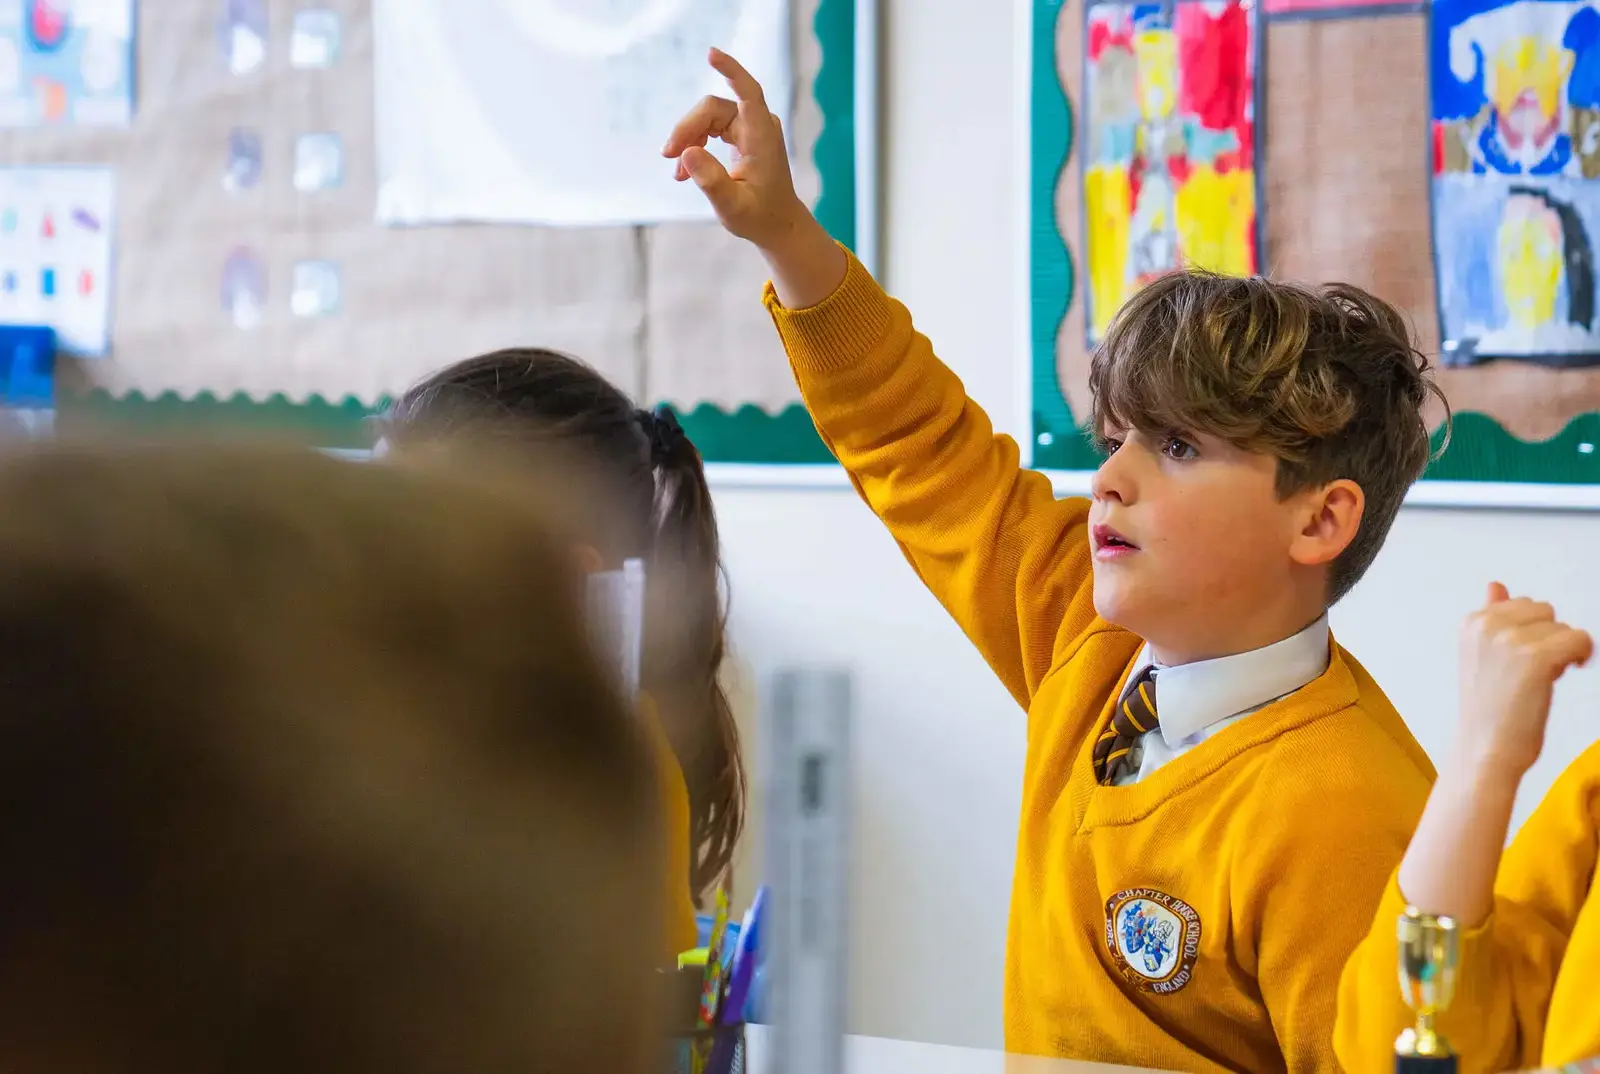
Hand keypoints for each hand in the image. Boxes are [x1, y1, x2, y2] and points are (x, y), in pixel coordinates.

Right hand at [663, 49, 806, 246]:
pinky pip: (711, 128)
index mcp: (762, 136)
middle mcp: (758, 125)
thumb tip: (686, 153)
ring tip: (676, 172)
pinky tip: (684, 169)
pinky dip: (695, 145)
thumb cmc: (760, 217)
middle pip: (712, 109)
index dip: (731, 71)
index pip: (748, 92)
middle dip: (687, 129)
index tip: (711, 54)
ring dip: (688, 139)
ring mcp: (750, 128)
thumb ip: (711, 181)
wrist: (777, 224)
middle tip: (667, 156)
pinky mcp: (742, 134)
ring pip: (707, 118)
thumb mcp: (732, 206)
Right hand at [1457, 582, 1592, 781]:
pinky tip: (1561, 676)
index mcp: (1472, 621)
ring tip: (1540, 679)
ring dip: (1562, 651)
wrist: (1486, 750)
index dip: (1530, 633)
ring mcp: (1510, 639)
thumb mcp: (1481, 655)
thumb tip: (1496, 585)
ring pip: (1564, 627)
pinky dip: (1580, 658)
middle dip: (1547, 637)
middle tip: (1531, 671)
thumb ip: (1490, 616)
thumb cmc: (1488, 710)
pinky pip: (1580, 640)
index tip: (1520, 661)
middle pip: (1545, 610)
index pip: (1522, 605)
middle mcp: (1488, 624)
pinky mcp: (1536, 657)